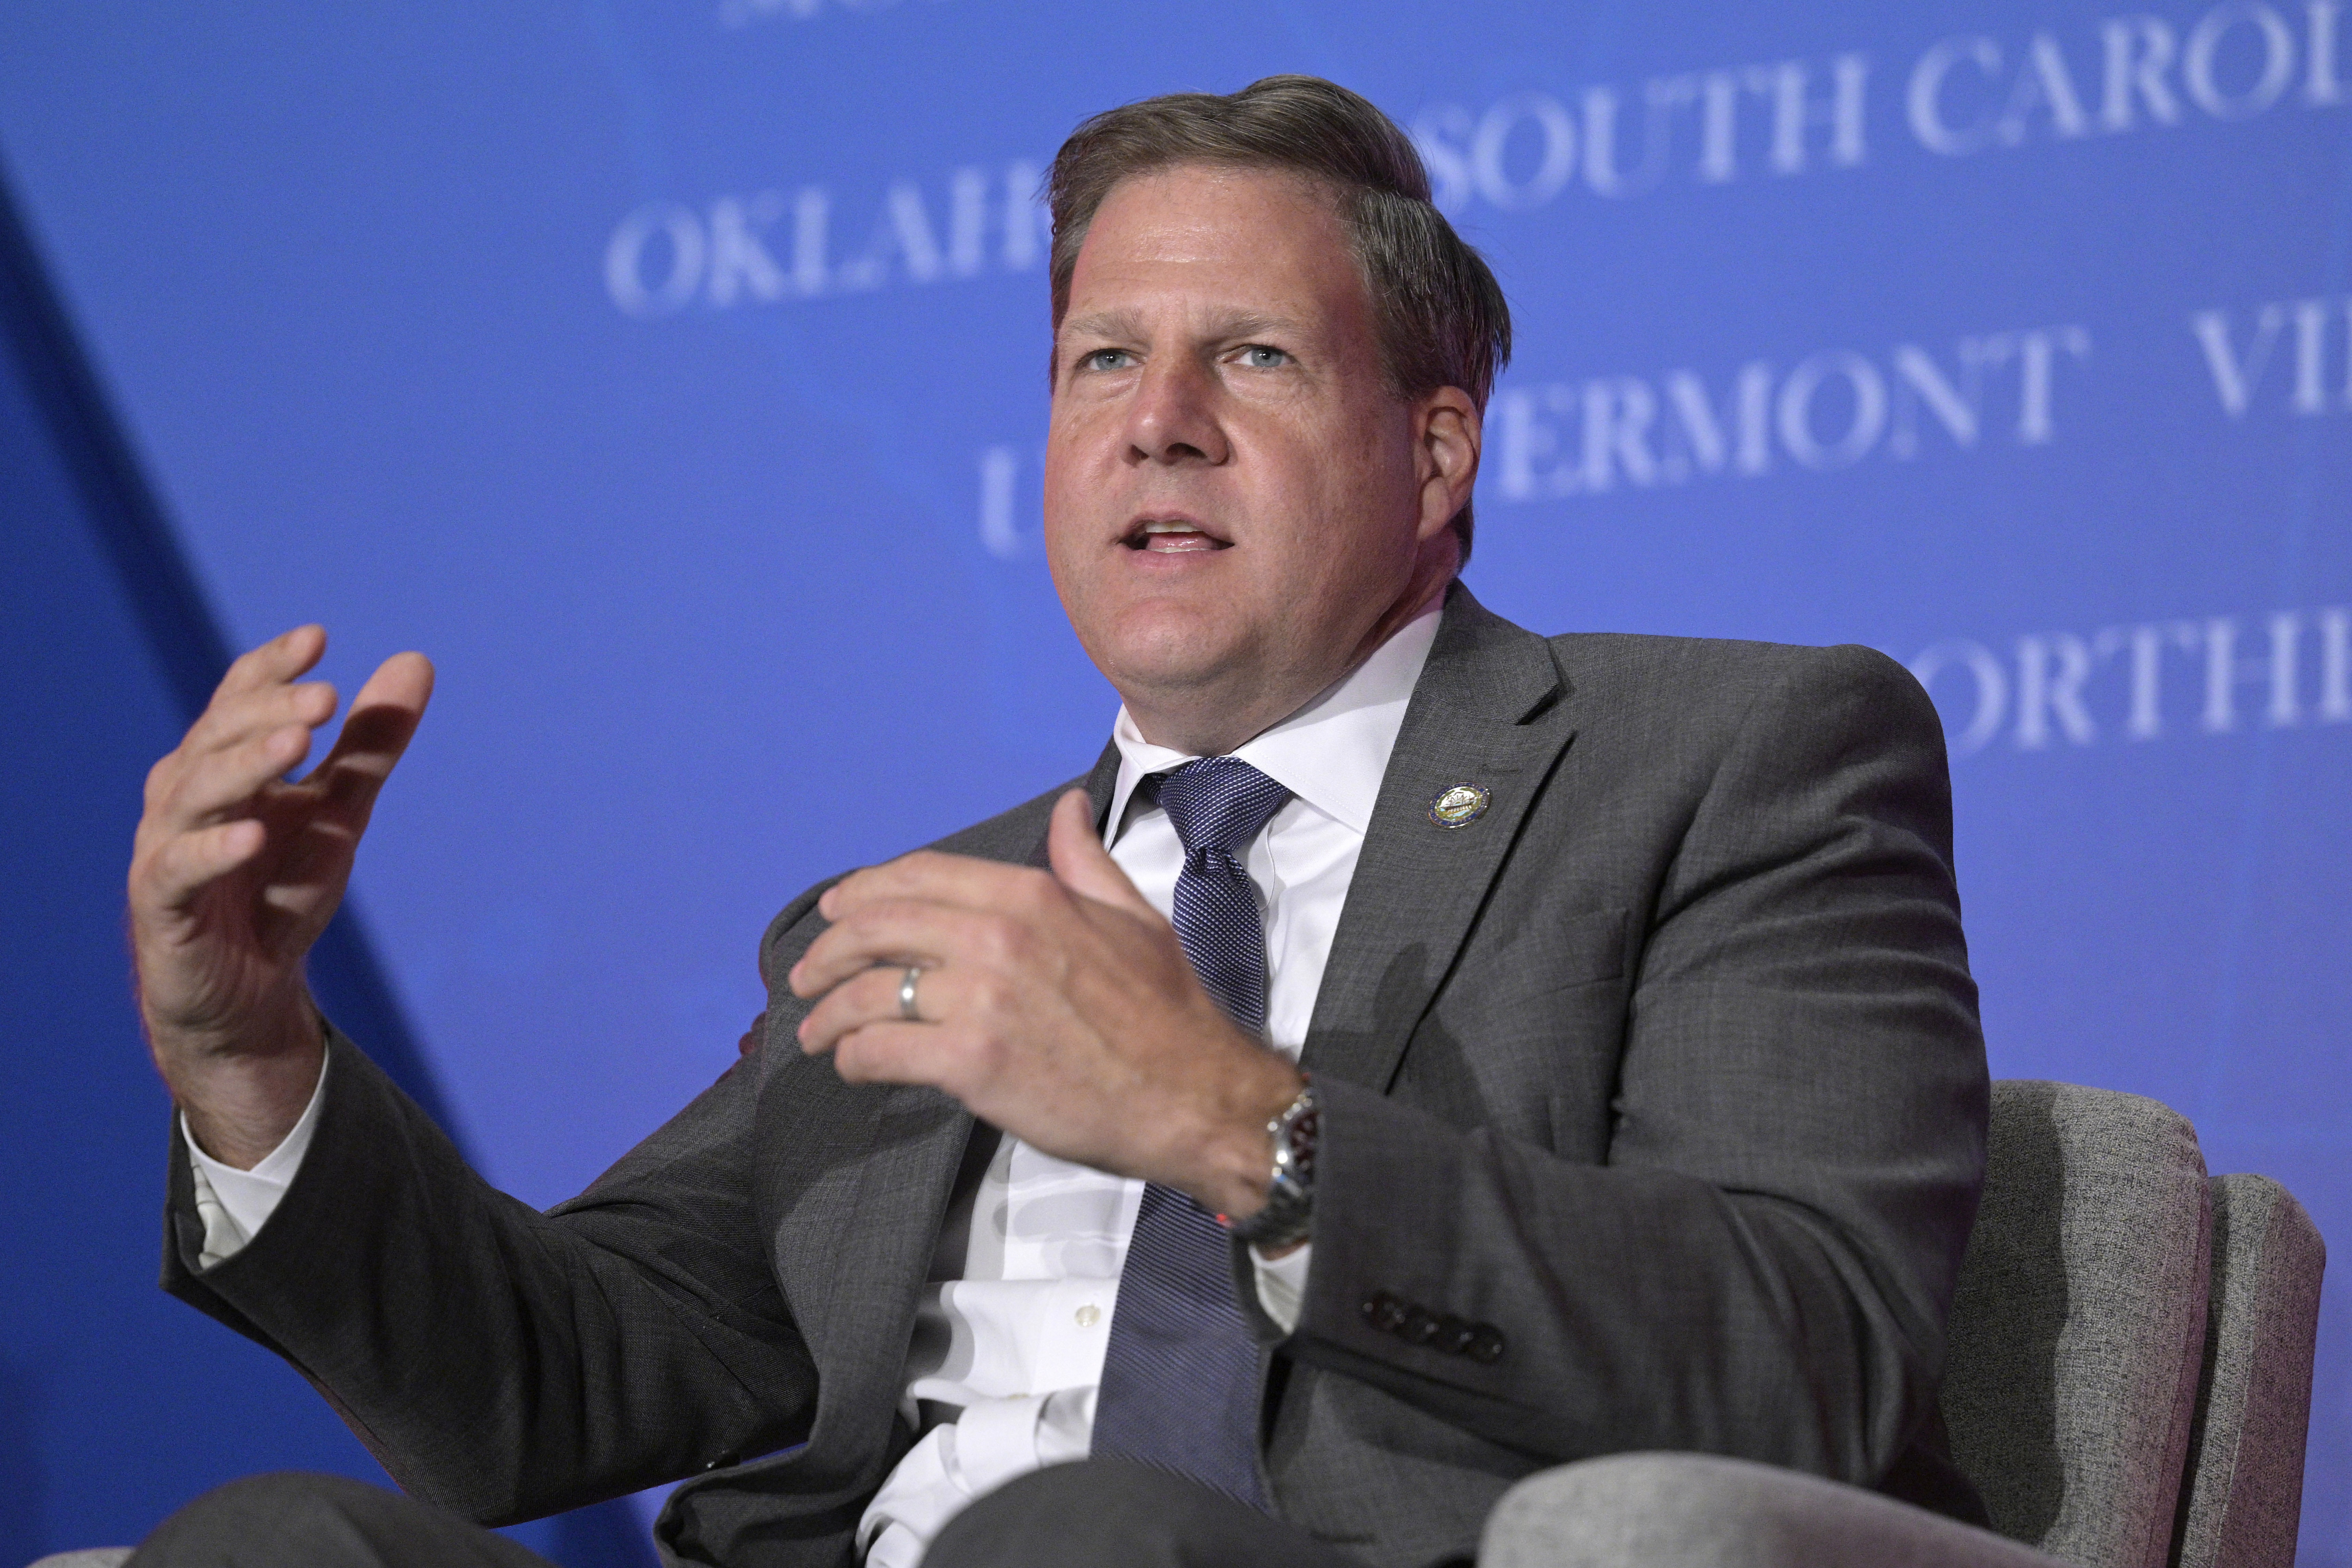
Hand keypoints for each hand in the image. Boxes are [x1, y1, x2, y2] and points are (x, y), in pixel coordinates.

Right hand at [128, 625, 433, 1166]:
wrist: (250, 996)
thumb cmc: (280, 892)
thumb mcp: (339, 813)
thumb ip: (369, 745)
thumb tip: (416, 660)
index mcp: (222, 767)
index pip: (238, 699)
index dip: (271, 667)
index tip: (319, 638)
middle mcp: (185, 798)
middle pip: (215, 737)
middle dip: (267, 712)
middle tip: (325, 697)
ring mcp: (166, 851)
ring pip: (194, 792)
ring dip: (243, 764)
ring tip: (296, 744)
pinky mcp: (163, 909)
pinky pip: (178, 871)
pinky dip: (212, 849)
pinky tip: (252, 832)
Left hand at [789, 789, 1301, 1218]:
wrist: (1195, 1095)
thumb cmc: (1168, 1014)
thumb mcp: (1132, 916)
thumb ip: (1083, 861)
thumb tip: (1067, 809)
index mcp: (1032, 896)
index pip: (917, 877)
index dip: (863, 893)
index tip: (838, 912)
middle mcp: (998, 936)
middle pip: (877, 926)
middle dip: (828, 950)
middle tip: (808, 974)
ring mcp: (982, 998)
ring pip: (869, 992)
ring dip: (828, 1012)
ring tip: (816, 1031)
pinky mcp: (972, 1061)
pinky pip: (882, 1050)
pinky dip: (854, 1058)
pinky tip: (852, 1065)